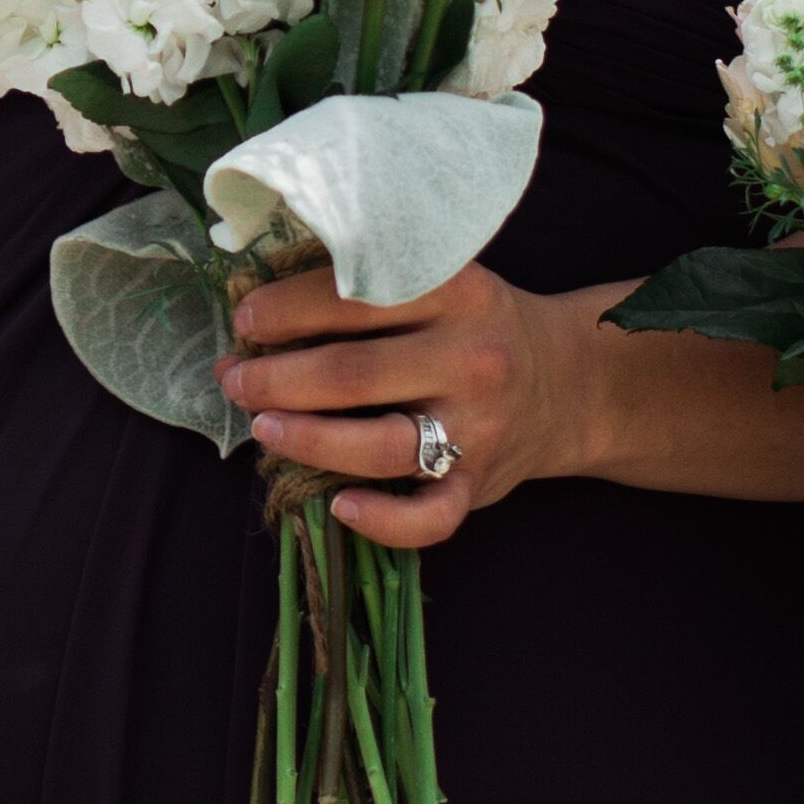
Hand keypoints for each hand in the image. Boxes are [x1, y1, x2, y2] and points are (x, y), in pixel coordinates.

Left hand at [218, 260, 587, 553]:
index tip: (245, 318)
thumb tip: (260, 307)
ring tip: (261, 425)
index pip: (354, 296)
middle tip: (234, 377)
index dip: (286, 309)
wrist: (568, 384)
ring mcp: (478, 427)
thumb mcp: (442, 282)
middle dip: (276, 378)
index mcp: (457, 292)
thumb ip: (372, 287)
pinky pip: (429, 518)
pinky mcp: (479, 484)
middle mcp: (471, 359)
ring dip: (305, 439)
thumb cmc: (477, 327)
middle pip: (352, 373)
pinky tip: (339, 505)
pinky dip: (380, 520)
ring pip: (378, 445)